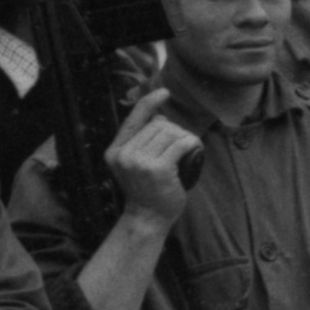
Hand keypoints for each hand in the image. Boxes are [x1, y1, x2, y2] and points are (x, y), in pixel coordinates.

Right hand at [106, 89, 200, 224]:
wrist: (148, 217)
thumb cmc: (148, 189)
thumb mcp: (135, 163)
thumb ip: (140, 142)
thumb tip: (160, 116)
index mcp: (114, 150)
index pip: (133, 119)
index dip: (149, 102)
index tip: (164, 91)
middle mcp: (123, 154)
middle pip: (158, 124)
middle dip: (174, 131)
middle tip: (180, 149)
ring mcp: (138, 161)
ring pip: (171, 133)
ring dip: (185, 138)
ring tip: (187, 152)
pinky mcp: (156, 169)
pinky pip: (181, 144)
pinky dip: (192, 144)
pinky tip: (195, 150)